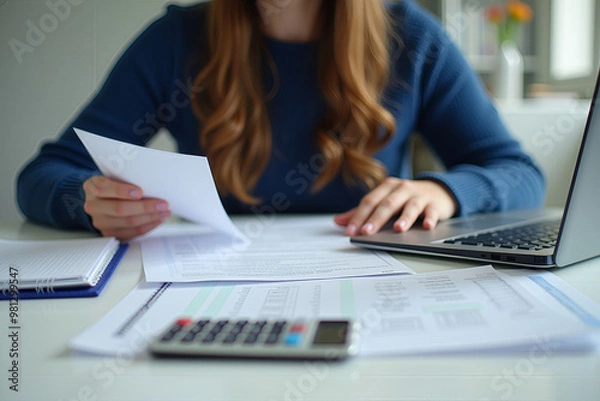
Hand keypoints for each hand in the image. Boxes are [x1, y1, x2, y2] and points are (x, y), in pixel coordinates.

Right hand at [83, 176, 170, 240]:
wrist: (103, 199)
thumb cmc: (113, 185)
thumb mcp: (114, 176)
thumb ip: (127, 178)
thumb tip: (151, 182)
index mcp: (92, 187)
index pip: (104, 189)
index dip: (122, 191)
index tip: (140, 191)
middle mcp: (93, 206)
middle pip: (120, 209)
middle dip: (145, 207)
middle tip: (163, 204)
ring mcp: (100, 222)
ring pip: (128, 222)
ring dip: (151, 218)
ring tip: (165, 212)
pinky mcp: (110, 234)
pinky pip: (132, 233)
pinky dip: (148, 226)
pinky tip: (158, 220)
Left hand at [334, 178, 456, 235]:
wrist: (438, 191)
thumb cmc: (406, 198)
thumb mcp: (384, 200)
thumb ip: (362, 211)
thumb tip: (338, 222)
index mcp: (386, 187)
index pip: (369, 201)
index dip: (358, 216)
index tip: (350, 231)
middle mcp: (402, 189)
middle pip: (387, 204)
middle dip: (376, 219)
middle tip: (366, 232)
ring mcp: (419, 196)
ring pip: (410, 207)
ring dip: (404, 218)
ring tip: (398, 229)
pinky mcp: (434, 204)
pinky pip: (432, 212)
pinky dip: (430, 218)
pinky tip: (427, 226)